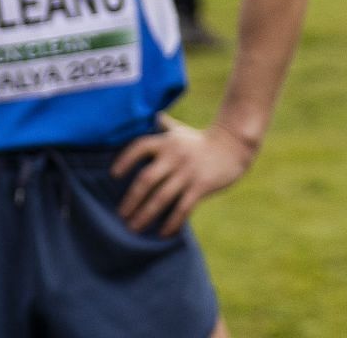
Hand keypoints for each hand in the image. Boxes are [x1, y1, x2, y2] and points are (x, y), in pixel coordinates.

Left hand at [111, 119, 255, 235]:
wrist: (232, 146)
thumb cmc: (200, 140)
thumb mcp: (179, 130)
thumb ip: (164, 126)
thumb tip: (153, 114)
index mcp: (164, 142)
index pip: (138, 148)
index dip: (124, 160)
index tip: (113, 175)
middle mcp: (173, 157)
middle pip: (146, 179)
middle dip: (131, 199)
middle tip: (120, 215)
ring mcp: (187, 173)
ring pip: (162, 197)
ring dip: (146, 214)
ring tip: (134, 227)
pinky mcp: (201, 187)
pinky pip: (183, 208)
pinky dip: (172, 222)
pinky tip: (164, 233)